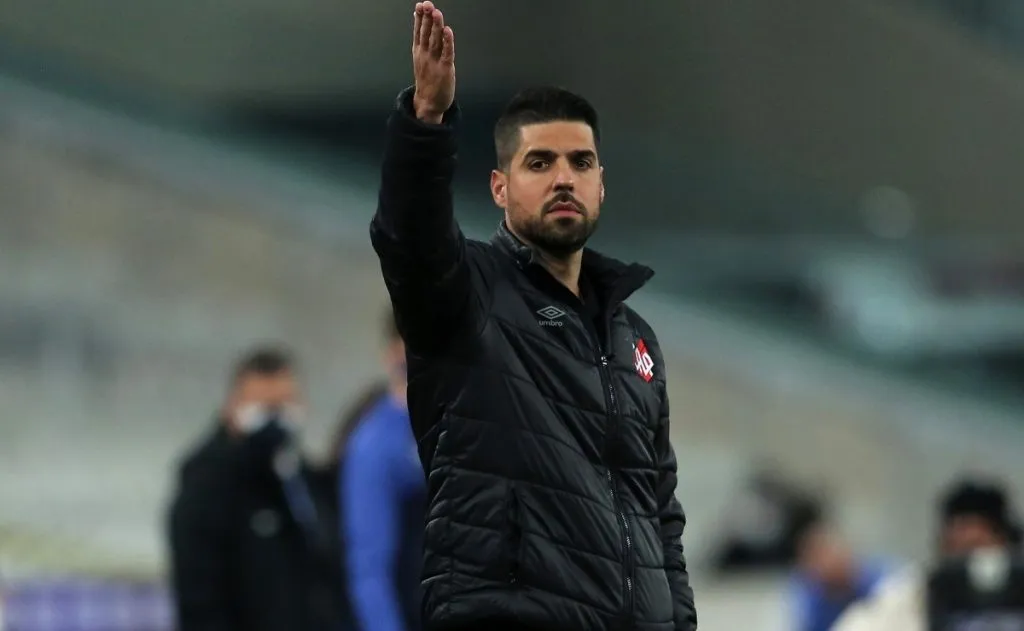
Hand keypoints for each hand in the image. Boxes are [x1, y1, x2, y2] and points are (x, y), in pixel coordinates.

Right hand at [411, 1, 455, 123]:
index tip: (420, 5)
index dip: (420, 18)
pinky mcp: (445, 69)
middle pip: (426, 33)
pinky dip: (448, 42)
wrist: (428, 102)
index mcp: (419, 51)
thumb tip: (418, 18)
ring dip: (436, 26)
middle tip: (427, 5)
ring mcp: (434, 62)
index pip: (418, 31)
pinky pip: (447, 53)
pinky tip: (448, 31)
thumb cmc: (427, 79)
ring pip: (436, 41)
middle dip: (427, 18)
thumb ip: (421, 37)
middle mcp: (425, 54)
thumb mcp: (420, 57)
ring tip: (436, 13)